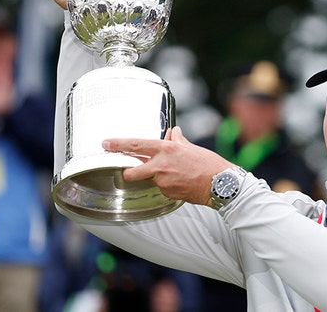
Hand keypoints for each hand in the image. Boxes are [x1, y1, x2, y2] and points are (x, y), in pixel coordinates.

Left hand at [102, 127, 233, 205]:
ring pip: (150, 179)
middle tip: (126, 170)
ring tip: (174, 174)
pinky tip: (180, 182)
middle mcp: (161, 166)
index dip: (118, 144)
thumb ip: (177, 141)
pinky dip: (167, 185)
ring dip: (156, 177)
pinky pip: (161, 188)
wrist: (220, 184)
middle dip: (127, 171)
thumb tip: (173, 132)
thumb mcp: (191, 147)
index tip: (106, 143)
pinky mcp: (167, 194)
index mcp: (166, 150)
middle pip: (132, 171)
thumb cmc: (208, 164)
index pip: (136, 145)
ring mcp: (163, 182)